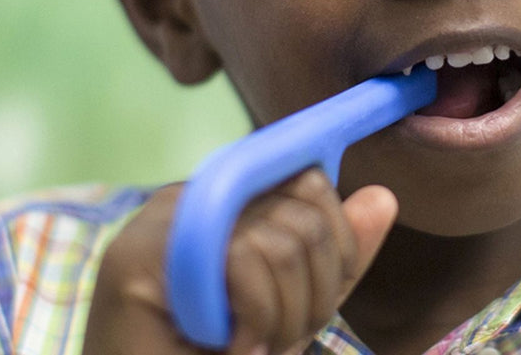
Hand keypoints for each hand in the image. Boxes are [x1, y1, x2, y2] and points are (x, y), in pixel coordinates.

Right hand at [83, 169, 397, 354]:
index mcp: (228, 201)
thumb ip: (336, 258)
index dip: (334, 248)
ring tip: (254, 346)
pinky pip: (240, 259)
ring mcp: (161, 220)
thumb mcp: (298, 308)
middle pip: (303, 212)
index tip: (311, 308)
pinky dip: (255, 320)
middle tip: (279, 339)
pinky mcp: (138, 253)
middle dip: (312, 294)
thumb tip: (383, 196)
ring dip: (283, 317)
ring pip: (278, 240)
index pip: (311, 183)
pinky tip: (233, 347)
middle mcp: (193, 196)